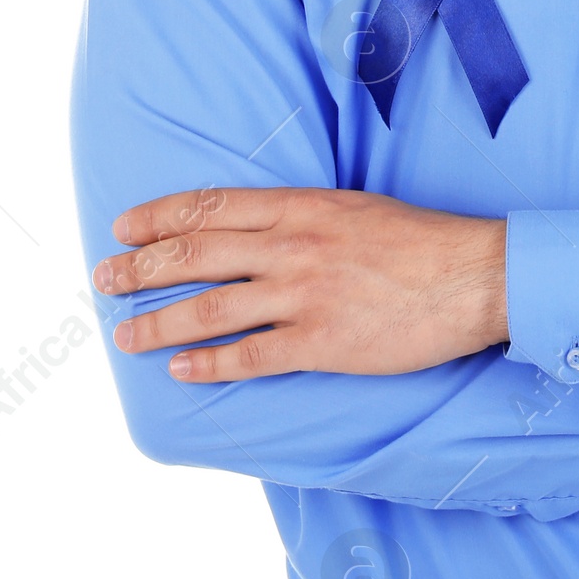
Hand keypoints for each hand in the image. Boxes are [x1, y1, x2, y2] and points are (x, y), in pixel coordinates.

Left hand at [92, 186, 508, 381]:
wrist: (473, 275)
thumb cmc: (420, 241)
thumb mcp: (355, 207)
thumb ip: (303, 217)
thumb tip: (259, 229)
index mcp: (302, 207)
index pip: (212, 207)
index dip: (160, 217)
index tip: (124, 227)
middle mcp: (293, 247)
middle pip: (196, 254)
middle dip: (141, 267)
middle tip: (105, 278)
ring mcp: (304, 295)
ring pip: (209, 307)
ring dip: (157, 322)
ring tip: (125, 334)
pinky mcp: (321, 343)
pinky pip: (249, 356)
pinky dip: (208, 365)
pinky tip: (181, 371)